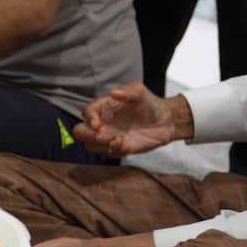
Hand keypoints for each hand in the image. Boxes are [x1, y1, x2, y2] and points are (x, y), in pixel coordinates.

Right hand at [72, 82, 189, 158]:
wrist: (166, 120)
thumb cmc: (150, 103)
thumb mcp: (140, 92)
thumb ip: (128, 92)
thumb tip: (114, 93)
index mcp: (103, 107)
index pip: (86, 112)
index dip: (89, 118)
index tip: (97, 124)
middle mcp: (103, 123)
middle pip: (80, 131)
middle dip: (88, 135)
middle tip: (103, 136)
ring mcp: (109, 137)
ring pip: (90, 146)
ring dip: (101, 146)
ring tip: (118, 141)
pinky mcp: (119, 148)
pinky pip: (109, 154)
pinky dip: (116, 151)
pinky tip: (127, 145)